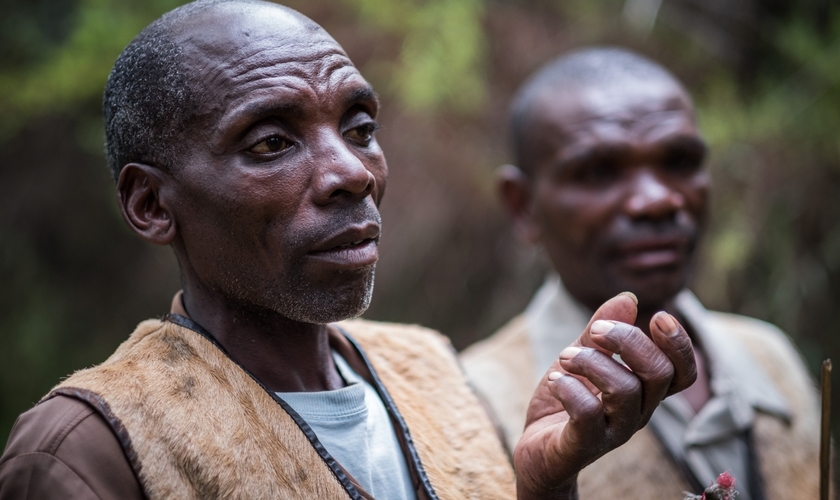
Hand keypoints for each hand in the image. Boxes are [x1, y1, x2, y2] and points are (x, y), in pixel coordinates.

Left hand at [513, 292, 696, 499]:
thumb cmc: (565, 401)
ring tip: (565, 356)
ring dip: (591, 361)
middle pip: (658, 374)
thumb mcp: (582, 357)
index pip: (682, 372)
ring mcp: (613, 432)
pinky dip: (568, 387)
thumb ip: (602, 330)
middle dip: (628, 340)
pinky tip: (554, 380)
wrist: (537, 450)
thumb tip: (628, 298)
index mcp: (644, 392)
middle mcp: (637, 413)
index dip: (679, 344)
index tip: (657, 316)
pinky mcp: (583, 445)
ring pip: (624, 390)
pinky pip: (588, 413)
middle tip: (594, 331)